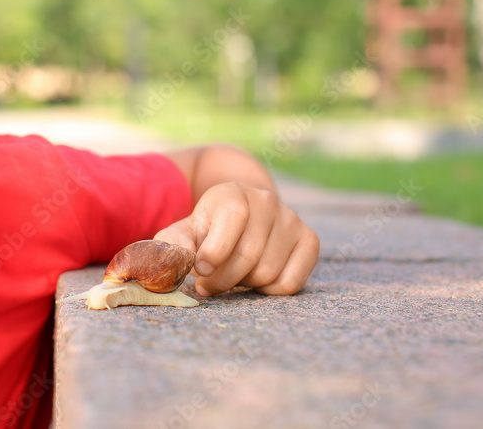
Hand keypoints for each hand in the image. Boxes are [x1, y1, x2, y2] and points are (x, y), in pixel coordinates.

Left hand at [154, 181, 319, 295]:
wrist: (242, 216)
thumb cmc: (208, 229)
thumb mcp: (184, 231)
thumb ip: (173, 244)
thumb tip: (174, 260)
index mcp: (233, 192)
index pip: (234, 217)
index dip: (215, 250)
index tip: (200, 269)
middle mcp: (266, 201)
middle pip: (249, 254)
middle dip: (223, 279)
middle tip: (208, 285)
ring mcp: (291, 219)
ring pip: (268, 272)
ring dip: (244, 285)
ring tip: (231, 276)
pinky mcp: (309, 240)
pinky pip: (291, 283)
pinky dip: (269, 291)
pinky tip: (255, 279)